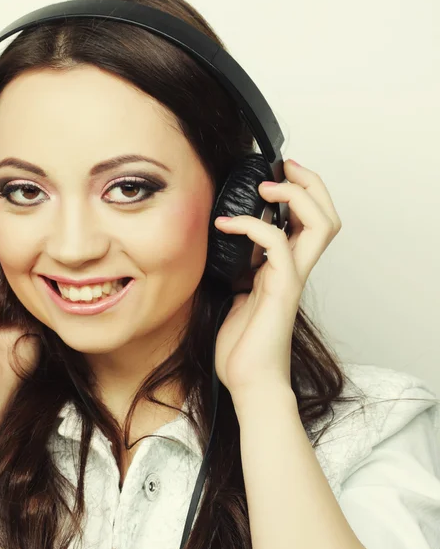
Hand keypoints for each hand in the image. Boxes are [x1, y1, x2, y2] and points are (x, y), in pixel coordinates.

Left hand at [213, 159, 341, 396]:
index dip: (300, 193)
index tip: (276, 174)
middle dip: (310, 184)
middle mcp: (295, 270)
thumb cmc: (241, 346)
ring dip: (295, 195)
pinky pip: (277, 243)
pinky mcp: (281, 289)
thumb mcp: (234, 295)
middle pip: (327, 216)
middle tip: (285, 167)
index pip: (309, 223)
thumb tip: (222, 247)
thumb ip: (238, 270)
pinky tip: (226, 224)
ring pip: (320, 224)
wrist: (248, 381)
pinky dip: (252, 225)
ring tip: (265, 186)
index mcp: (284, 270)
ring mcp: (291, 278)